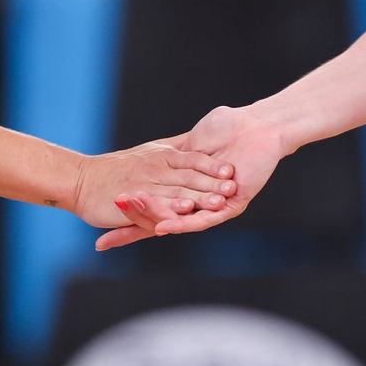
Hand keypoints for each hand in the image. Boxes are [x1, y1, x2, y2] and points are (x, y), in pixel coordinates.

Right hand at [95, 107, 286, 249]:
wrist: (263, 127)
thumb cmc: (228, 124)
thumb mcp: (194, 137)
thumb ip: (178, 149)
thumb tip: (155, 152)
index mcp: (189, 183)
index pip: (155, 199)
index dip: (130, 208)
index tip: (104, 213)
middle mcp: (200, 197)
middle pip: (161, 215)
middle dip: (132, 225)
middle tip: (103, 241)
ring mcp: (215, 204)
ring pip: (178, 218)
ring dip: (152, 222)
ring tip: (126, 229)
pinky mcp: (232, 206)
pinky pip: (205, 219)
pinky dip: (183, 222)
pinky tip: (164, 228)